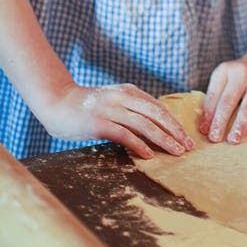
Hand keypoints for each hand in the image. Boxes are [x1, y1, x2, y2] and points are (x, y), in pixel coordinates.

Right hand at [39, 82, 194, 158]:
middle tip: (188, 146)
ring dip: (163, 139)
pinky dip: (139, 145)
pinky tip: (149, 155)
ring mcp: (111, 109)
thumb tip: (153, 126)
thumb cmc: (87, 106)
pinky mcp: (99, 123)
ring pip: (144, 125)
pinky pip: (124, 134)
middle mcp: (123, 97)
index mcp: (128, 91)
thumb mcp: (113, 101)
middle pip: (156, 114)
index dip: (174, 122)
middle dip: (174, 131)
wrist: (58, 102)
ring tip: (176, 152)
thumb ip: (131, 108)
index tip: (186, 137)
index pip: (158, 107)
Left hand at [199, 55, 246, 144]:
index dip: (208, 113)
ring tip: (233, 140)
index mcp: (226, 69)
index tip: (204, 130)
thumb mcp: (227, 77)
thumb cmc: (243, 75)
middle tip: (214, 138)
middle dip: (220, 121)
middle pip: (229, 101)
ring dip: (240, 125)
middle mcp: (243, 72)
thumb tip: (207, 125)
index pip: (214, 94)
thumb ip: (217, 96)